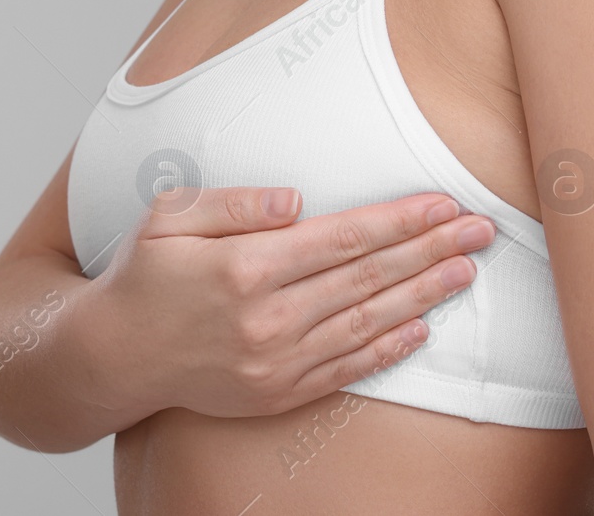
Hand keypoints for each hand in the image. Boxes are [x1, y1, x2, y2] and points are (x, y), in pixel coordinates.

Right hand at [78, 187, 495, 418]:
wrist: (113, 357)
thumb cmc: (143, 276)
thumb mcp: (170, 217)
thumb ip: (234, 204)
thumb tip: (295, 201)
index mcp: (246, 267)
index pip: (345, 238)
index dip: (401, 220)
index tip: (443, 204)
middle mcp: (268, 318)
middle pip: (369, 277)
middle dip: (432, 249)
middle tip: (480, 231)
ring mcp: (276, 362)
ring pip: (368, 322)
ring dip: (424, 296)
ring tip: (465, 271)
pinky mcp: (277, 393)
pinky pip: (347, 368)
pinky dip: (388, 347)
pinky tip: (421, 328)